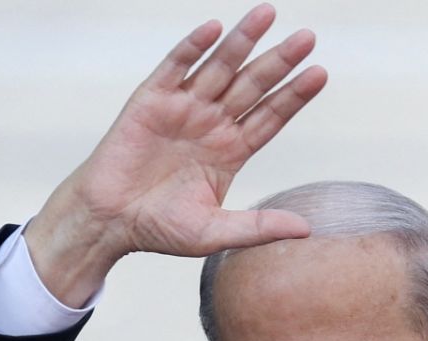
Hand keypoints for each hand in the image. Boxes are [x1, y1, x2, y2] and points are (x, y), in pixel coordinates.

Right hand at [27, 4, 326, 306]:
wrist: (108, 221)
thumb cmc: (158, 228)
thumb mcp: (215, 232)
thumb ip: (259, 227)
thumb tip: (306, 230)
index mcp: (231, 150)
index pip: (270, 116)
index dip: (294, 95)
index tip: (319, 73)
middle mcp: (212, 124)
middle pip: (253, 85)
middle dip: (279, 61)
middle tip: (307, 38)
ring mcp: (183, 108)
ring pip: (220, 68)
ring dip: (243, 41)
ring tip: (267, 14)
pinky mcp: (151, 100)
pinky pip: (176, 66)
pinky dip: (193, 46)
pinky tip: (214, 28)